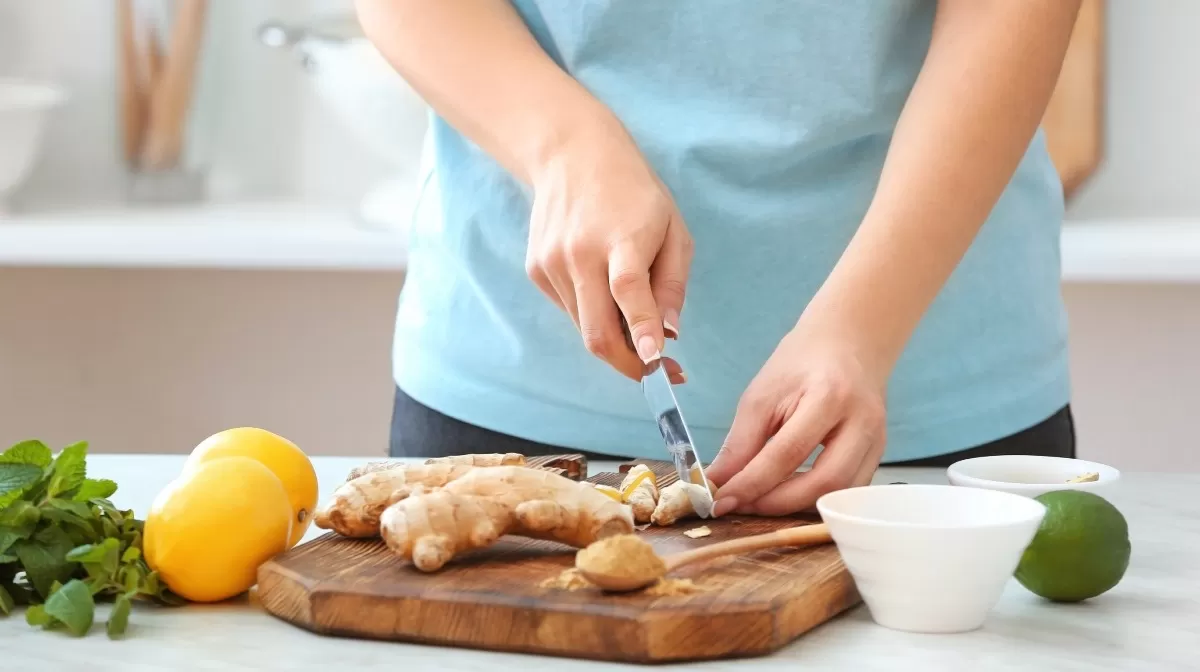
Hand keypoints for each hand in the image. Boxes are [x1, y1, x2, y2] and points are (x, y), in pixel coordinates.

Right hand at [526, 117, 691, 380]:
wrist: (571, 155)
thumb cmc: (634, 193)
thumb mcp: (672, 228)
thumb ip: (672, 283)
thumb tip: (669, 334)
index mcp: (621, 238)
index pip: (628, 290)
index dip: (641, 329)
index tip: (655, 361)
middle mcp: (580, 253)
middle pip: (597, 329)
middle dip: (627, 363)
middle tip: (657, 374)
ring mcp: (552, 263)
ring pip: (583, 326)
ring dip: (613, 338)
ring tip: (635, 322)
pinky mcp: (536, 269)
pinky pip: (569, 310)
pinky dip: (591, 313)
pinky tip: (601, 285)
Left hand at [704, 323, 888, 515]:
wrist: (848, 343)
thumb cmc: (801, 363)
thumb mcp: (762, 394)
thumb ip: (741, 442)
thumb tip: (718, 483)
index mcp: (829, 397)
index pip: (787, 454)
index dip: (751, 484)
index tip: (722, 501)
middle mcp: (861, 422)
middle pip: (823, 482)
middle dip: (777, 503)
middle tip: (741, 505)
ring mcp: (877, 440)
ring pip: (839, 493)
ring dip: (796, 506)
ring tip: (760, 501)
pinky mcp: (879, 453)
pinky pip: (848, 490)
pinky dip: (816, 499)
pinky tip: (788, 494)